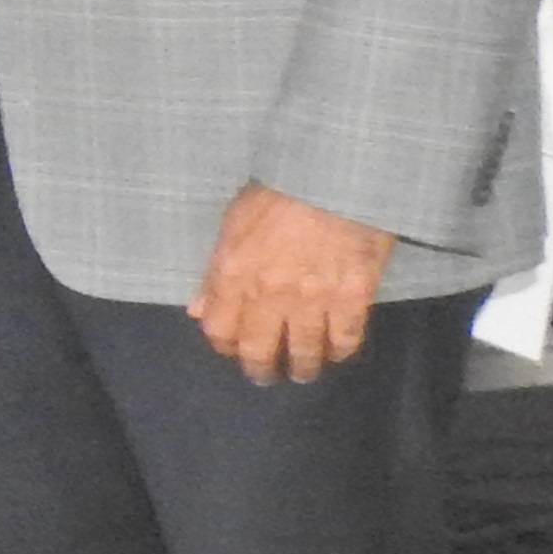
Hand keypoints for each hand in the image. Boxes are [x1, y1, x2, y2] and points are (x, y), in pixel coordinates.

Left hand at [189, 183, 397, 383]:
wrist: (335, 177)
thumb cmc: (280, 191)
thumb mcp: (233, 223)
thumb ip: (215, 271)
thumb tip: (199, 309)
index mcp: (234, 275)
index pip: (219, 330)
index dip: (225, 346)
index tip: (233, 350)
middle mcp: (269, 295)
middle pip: (260, 350)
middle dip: (262, 369)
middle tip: (267, 376)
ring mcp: (312, 300)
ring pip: (305, 351)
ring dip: (303, 367)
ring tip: (304, 372)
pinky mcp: (353, 298)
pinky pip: (345, 339)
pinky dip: (340, 351)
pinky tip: (337, 353)